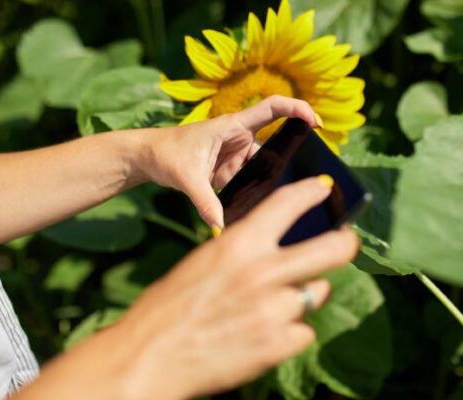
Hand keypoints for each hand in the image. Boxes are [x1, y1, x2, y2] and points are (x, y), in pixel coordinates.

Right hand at [115, 176, 358, 399]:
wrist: (149, 358)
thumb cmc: (170, 306)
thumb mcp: (204, 263)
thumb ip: (243, 252)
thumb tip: (277, 246)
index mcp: (239, 244)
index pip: (289, 203)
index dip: (313, 192)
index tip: (326, 189)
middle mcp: (263, 272)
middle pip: (333, 249)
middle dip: (346, 243)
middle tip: (346, 243)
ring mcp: (274, 310)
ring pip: (317, 293)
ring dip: (303, 296)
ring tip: (274, 306)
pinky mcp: (278, 345)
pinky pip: (304, 331)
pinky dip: (289, 333)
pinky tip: (263, 335)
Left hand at [134, 95, 320, 227]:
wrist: (147, 158)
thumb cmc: (165, 153)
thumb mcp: (186, 178)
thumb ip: (205, 203)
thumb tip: (221, 227)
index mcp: (232, 126)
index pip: (272, 108)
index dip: (296, 108)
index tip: (315, 121)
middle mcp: (239, 138)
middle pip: (275, 146)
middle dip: (289, 160)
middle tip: (307, 177)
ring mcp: (237, 156)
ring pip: (264, 169)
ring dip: (268, 183)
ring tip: (276, 201)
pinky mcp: (231, 171)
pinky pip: (251, 181)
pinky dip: (254, 194)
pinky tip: (258, 207)